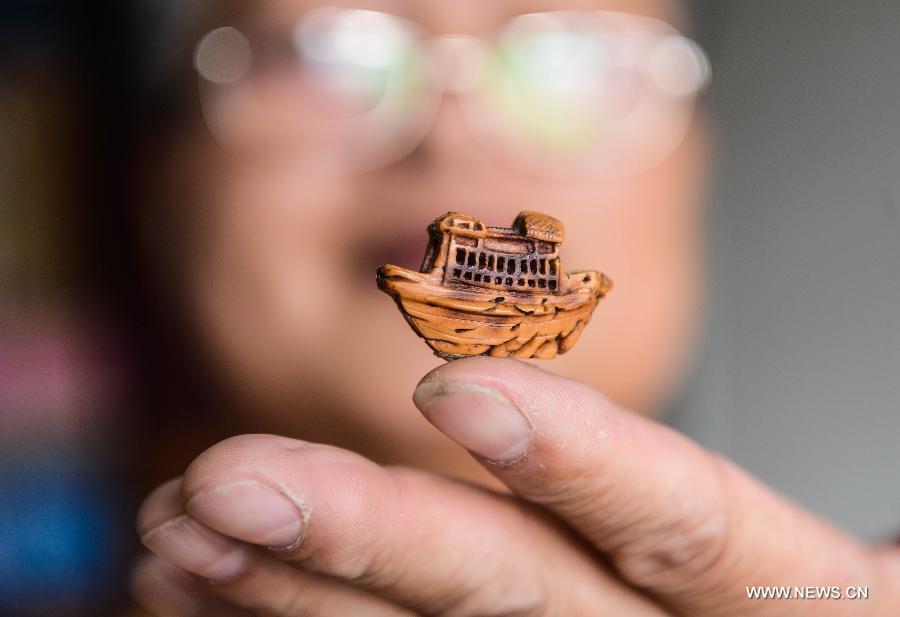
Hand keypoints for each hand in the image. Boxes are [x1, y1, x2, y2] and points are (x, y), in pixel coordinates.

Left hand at [133, 357, 899, 615]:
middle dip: (370, 536)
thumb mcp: (791, 562)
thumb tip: (481, 404)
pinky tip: (212, 603)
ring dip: (291, 598)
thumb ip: (684, 515)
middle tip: (222, 483)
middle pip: (524, 599)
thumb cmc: (795, 609)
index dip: (579, 462)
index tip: (452, 388)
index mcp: (787, 599)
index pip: (687, 527)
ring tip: (181, 538)